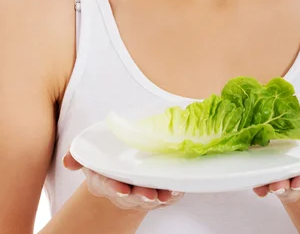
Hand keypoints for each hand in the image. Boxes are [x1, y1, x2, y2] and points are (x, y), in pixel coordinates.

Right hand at [63, 151, 184, 210]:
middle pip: (134, 196)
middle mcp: (125, 190)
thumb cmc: (106, 162)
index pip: (110, 186)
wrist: (120, 175)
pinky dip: (172, 195)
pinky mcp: (158, 191)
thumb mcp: (90, 157)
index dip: (115, 188)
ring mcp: (142, 192)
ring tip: (166, 194)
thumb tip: (68, 161)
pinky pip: (167, 196)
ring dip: (160, 197)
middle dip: (142, 196)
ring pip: (151, 197)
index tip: (122, 188)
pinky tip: (178, 189)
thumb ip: (78, 155)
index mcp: (107, 181)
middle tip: (150, 195)